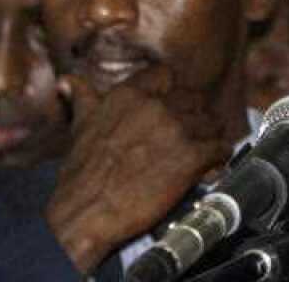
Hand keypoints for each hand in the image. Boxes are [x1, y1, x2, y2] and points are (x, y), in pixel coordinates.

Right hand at [45, 66, 235, 272]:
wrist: (86, 212)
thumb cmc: (82, 173)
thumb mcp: (80, 125)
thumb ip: (82, 97)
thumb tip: (68, 81)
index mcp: (130, 95)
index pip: (166, 75)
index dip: (173, 91)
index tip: (173, 105)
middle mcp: (156, 106)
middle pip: (194, 99)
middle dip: (195, 116)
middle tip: (192, 134)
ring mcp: (175, 130)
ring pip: (211, 122)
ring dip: (210, 137)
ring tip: (204, 151)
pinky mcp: (190, 157)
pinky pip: (221, 148)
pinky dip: (219, 157)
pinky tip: (212, 165)